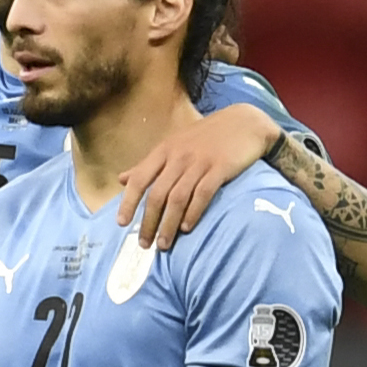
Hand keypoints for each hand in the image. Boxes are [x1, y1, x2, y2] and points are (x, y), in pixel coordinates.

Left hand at [118, 103, 275, 249]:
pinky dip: (193, 212)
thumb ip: (148, 164)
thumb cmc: (206, 136)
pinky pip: (203, 193)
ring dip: (169, 224)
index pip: (139, 179)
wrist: (245, 121)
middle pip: (157, 195)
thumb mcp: (173, 145)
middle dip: (148, 222)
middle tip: (145, 244)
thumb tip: (122, 179)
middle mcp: (178, 157)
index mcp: (163, 151)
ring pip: (177, 198)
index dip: (128, 202)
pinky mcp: (221, 167)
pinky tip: (187, 228)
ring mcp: (200, 162)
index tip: (121, 223)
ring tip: (164, 244)